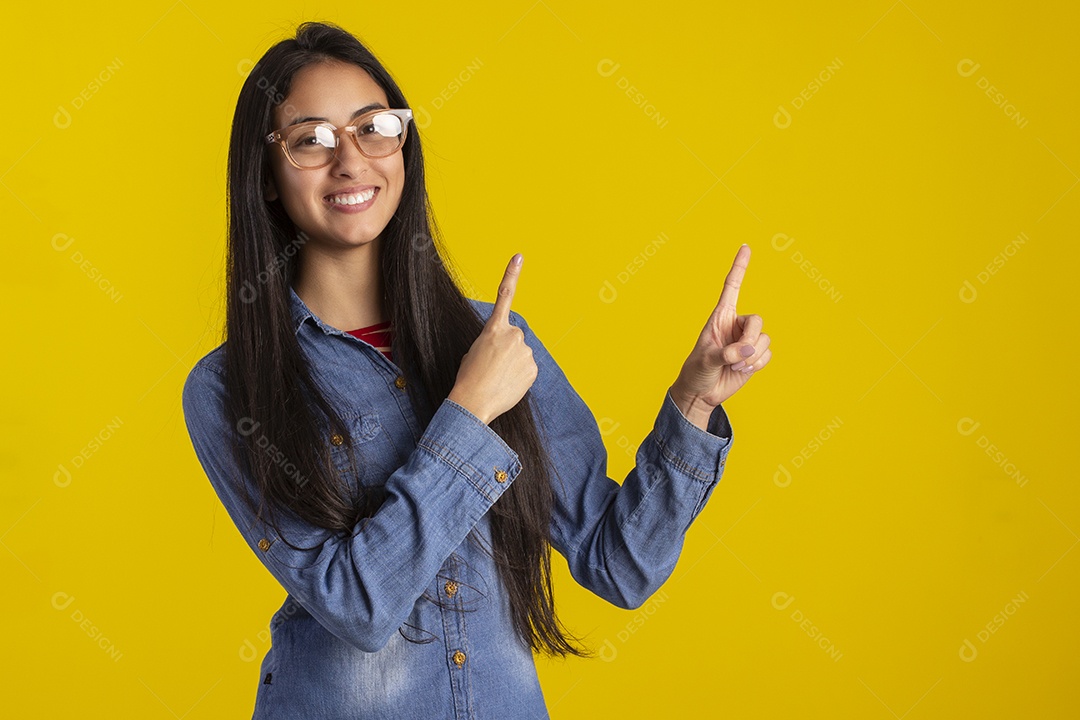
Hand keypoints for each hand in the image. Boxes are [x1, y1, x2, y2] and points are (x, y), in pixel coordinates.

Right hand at [448, 253, 537, 424]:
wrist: (473, 401)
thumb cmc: (468, 377)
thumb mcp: (474, 351)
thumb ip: (493, 342)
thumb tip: (507, 350)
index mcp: (493, 328)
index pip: (504, 295)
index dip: (512, 274)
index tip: (519, 256)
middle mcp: (513, 335)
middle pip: (514, 338)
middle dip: (506, 350)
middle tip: (492, 367)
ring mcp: (525, 351)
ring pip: (521, 355)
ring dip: (512, 364)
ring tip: (498, 378)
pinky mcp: (533, 368)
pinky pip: (527, 369)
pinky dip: (519, 376)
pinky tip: (507, 384)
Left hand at [670, 244, 771, 413]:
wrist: (702, 392)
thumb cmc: (697, 371)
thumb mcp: (705, 360)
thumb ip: (725, 353)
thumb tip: (748, 349)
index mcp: (720, 317)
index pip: (732, 287)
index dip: (739, 267)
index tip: (746, 247)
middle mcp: (735, 325)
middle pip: (757, 320)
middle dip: (751, 340)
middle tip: (737, 358)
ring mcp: (746, 340)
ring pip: (764, 339)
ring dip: (752, 356)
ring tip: (735, 366)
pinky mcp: (754, 355)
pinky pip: (767, 354)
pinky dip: (757, 364)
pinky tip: (742, 369)